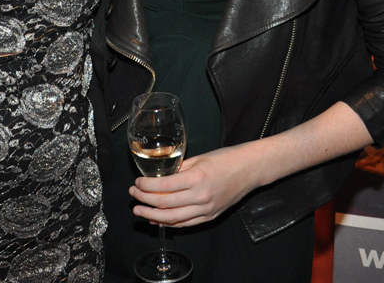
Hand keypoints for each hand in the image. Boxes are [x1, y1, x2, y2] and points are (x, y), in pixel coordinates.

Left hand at [130, 143, 262, 227]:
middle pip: (165, 204)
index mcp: (197, 178)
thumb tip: (159, 174)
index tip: (137, 183)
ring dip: (153, 216)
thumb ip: (178, 168)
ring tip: (139, 211)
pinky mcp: (210, 216)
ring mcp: (206, 209)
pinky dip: (169, 223)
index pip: (164, 187)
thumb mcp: (199, 158)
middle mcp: (201, 197)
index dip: (146, 187)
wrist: (250, 169)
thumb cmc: (227, 159)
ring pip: (173, 219)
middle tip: (133, 196)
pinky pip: (185, 224)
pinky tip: (157, 219)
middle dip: (145, 201)